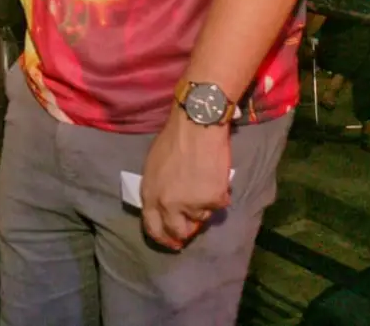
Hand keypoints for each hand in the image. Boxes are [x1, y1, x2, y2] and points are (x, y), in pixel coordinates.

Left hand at [140, 110, 231, 250]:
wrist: (196, 128)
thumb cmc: (173, 140)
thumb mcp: (153, 167)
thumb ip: (158, 189)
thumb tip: (166, 206)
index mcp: (150, 195)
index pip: (153, 228)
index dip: (163, 238)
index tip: (173, 242)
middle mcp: (169, 205)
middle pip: (179, 231)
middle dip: (187, 229)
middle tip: (194, 222)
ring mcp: (191, 204)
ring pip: (202, 216)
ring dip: (204, 205)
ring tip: (204, 183)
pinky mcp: (212, 200)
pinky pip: (218, 203)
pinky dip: (219, 194)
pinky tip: (215, 177)